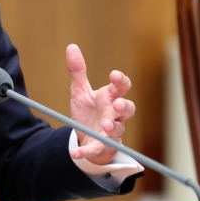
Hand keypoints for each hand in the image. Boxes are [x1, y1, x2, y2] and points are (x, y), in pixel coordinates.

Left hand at [66, 44, 135, 164]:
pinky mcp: (102, 146)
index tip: (114, 75)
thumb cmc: (89, 111)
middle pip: (128, 109)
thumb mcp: (80, 91)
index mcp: (109, 98)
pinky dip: (87, 152)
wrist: (86, 135)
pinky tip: (76, 153)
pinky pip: (97, 149)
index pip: (121, 87)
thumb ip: (78, 71)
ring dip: (113, 127)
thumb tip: (71, 46)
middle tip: (118, 104)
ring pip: (118, 129)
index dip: (120, 81)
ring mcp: (111, 131)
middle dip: (124, 106)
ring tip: (105, 126)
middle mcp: (114, 114)